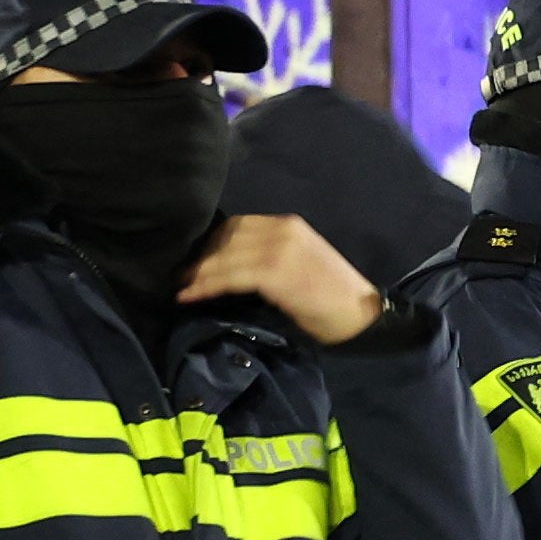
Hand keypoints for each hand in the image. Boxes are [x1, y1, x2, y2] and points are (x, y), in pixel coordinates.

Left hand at [178, 209, 383, 344]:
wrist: (362, 315)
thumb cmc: (332, 297)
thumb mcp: (300, 263)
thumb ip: (269, 255)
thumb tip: (230, 264)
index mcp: (288, 224)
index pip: (236, 225)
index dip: (210, 243)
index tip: (192, 260)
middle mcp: (282, 229)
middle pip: (226, 236)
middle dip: (199, 256)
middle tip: (178, 275)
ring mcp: (279, 248)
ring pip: (224, 256)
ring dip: (196, 273)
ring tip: (178, 287)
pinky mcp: (276, 272)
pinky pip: (230, 276)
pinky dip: (205, 286)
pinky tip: (189, 296)